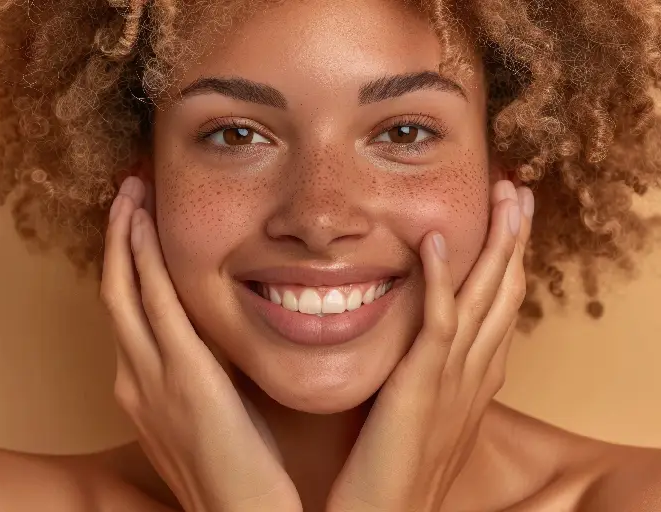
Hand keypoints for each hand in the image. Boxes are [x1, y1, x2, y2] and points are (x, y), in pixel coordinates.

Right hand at [100, 177, 301, 511]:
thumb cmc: (236, 473)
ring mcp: (152, 379)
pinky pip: (157, 308)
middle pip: (115, 293)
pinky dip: (144, 263)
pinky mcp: (184, 379)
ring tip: (130, 192)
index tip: (135, 223)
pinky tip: (143, 228)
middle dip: (116, 239)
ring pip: (125, 292)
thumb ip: (201, 377)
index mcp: (142, 388)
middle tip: (126, 190)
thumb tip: (214, 343)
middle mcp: (134, 379)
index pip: (128, 312)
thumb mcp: (209, 416)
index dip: (126, 264)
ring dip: (124, 238)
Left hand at [326, 181, 532, 511]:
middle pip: (505, 294)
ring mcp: (453, 378)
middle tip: (519, 190)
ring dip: (496, 244)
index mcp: (476, 378)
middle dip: (515, 240)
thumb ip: (434, 375)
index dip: (509, 261)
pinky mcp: (421, 385)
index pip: (501, 307)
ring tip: (505, 194)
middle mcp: (475, 373)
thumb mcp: (426, 412)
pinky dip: (440, 280)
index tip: (511, 219)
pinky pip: (437, 323)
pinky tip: (437, 241)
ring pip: (484, 299)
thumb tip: (431, 345)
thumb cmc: (397, 468)